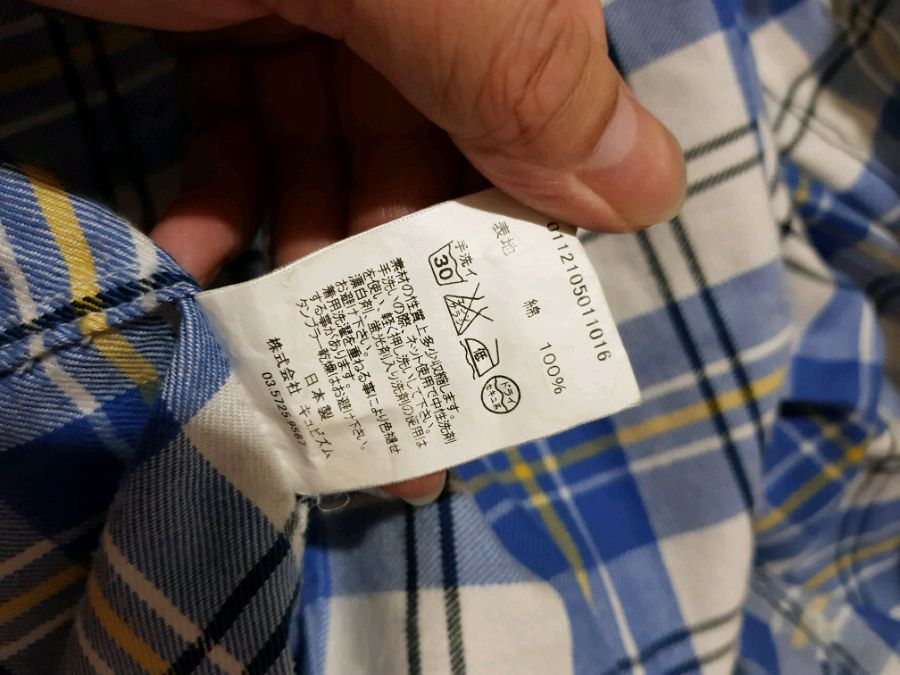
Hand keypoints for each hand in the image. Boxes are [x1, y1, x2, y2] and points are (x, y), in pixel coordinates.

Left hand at [37, 1, 685, 503]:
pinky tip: (196, 259)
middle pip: (439, 148)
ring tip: (284, 354)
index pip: (546, 98)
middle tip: (393, 392)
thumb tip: (649, 187)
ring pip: (337, 156)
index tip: (509, 333)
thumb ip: (516, 61)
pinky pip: (242, 129)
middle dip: (407, 270)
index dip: (534, 215)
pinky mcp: (218, 15)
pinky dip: (222, 201)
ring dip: (306, 256)